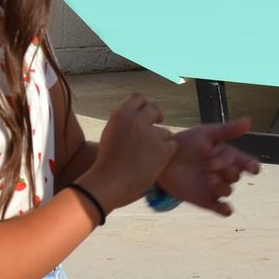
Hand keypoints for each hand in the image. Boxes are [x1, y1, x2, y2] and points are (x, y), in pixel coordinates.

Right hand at [84, 92, 176, 210]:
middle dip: (157, 116)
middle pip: (155, 109)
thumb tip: (132, 111)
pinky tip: (157, 160)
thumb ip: (121, 121)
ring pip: (166, 131)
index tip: (146, 113)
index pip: (138, 97)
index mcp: (122, 114)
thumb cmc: (107, 160)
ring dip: (161, 140)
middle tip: (158, 123)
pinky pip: (172, 145)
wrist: (111, 181)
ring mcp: (152, 135)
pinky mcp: (163, 150)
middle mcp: (138, 120)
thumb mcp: (109, 133)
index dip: (143, 105)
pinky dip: (167, 152)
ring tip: (149, 154)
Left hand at [156, 119, 258, 215]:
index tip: (252, 168)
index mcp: (228, 157)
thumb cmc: (187, 143)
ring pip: (228, 191)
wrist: (164, 160)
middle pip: (235, 176)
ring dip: (222, 187)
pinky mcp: (206, 200)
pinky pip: (221, 209)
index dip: (252, 166)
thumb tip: (249, 121)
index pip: (247, 163)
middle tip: (211, 166)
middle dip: (228, 172)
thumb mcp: (206, 134)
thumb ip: (227, 130)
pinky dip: (225, 210)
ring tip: (209, 180)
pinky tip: (225, 209)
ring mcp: (215, 187)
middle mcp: (224, 173)